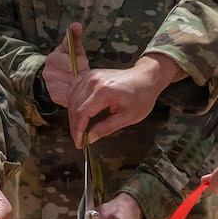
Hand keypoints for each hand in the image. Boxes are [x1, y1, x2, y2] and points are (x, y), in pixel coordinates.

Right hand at [41, 23, 87, 107]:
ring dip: (79, 84)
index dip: (81, 63)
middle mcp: (48, 73)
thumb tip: (76, 25)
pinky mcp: (54, 97)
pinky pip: (71, 96)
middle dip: (81, 74)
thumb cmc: (69, 60)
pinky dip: (76, 93)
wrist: (61, 76)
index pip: (72, 64)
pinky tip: (76, 88)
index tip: (83, 63)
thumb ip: (74, 37)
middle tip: (81, 73)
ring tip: (78, 80)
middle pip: (73, 76)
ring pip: (73, 87)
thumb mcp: (73, 48)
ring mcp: (50, 86)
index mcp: (52, 58)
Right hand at [67, 53, 186, 148]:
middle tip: (80, 139)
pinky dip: (73, 101)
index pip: (82, 113)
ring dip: (73, 115)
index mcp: (104, 91)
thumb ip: (107, 127)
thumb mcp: (128, 117)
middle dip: (75, 126)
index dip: (77, 131)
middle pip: (74, 107)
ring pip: (71, 99)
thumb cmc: (141, 97)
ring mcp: (90, 76)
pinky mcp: (89, 74)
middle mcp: (93, 81)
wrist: (146, 78)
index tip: (79, 143)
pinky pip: (73, 89)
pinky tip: (78, 111)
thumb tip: (90, 137)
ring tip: (81, 127)